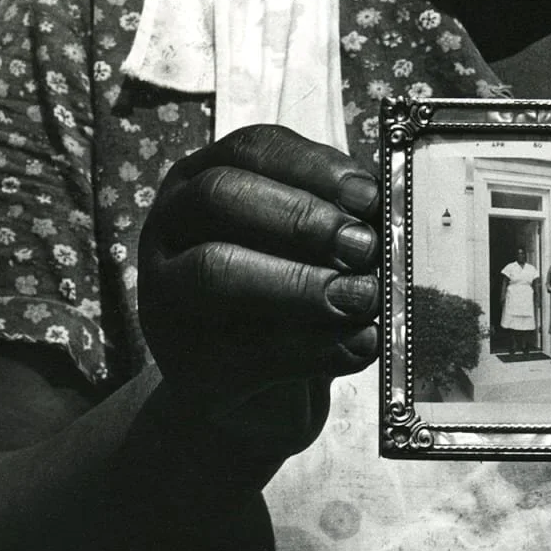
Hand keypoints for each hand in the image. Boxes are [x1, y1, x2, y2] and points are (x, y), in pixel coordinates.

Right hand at [139, 125, 380, 461]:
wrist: (255, 400)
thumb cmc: (289, 306)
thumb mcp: (311, 254)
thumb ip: (337, 228)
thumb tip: (382, 220)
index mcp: (204, 183)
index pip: (252, 150)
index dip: (313, 168)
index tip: (368, 194)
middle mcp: (172, 231)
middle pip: (221, 198)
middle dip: (300, 219)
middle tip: (363, 246)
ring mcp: (167, 300)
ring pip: (216, 272)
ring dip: (300, 283)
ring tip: (364, 298)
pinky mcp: (187, 366)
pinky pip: (247, 349)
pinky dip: (315, 348)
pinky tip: (361, 344)